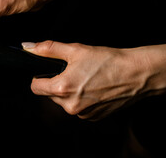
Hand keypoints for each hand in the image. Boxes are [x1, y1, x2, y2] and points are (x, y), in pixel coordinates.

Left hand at [22, 41, 165, 119]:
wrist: (136, 74)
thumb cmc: (107, 61)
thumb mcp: (74, 49)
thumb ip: (48, 49)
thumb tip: (28, 48)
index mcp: (62, 88)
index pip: (35, 87)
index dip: (39, 77)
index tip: (48, 71)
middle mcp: (70, 105)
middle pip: (50, 94)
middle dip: (56, 83)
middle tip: (73, 71)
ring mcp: (82, 113)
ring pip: (64, 102)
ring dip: (69, 92)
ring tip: (85, 78)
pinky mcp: (93, 118)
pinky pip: (79, 108)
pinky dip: (82, 99)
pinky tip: (93, 88)